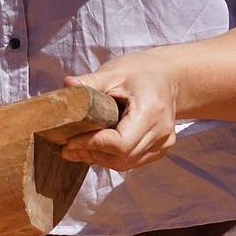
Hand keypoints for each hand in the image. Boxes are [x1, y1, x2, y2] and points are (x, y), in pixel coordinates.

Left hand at [59, 50, 180, 171]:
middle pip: (122, 157)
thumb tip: (67, 85)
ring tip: (75, 150)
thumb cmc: (140, 72)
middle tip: (66, 147)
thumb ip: (90, 81)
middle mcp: (161, 131)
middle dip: (92, 154)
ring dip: (99, 159)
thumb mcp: (114, 72)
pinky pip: (133, 161)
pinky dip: (112, 158)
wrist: (169, 77)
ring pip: (126, 163)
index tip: (70, 139)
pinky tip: (93, 149)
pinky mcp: (160, 148)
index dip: (93, 144)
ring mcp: (163, 142)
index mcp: (151, 110)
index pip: (121, 143)